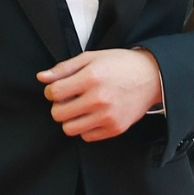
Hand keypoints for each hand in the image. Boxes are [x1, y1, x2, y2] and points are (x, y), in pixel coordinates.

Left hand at [37, 48, 163, 140]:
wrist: (152, 77)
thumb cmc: (120, 65)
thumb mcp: (91, 58)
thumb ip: (64, 68)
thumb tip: (41, 77)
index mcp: (91, 78)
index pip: (54, 93)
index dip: (51, 91)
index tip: (58, 89)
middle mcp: (99, 99)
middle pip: (58, 114)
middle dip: (58, 107)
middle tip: (68, 100)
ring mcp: (107, 116)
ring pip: (70, 129)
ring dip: (70, 119)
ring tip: (80, 109)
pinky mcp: (115, 128)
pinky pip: (87, 136)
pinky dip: (86, 127)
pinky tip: (93, 115)